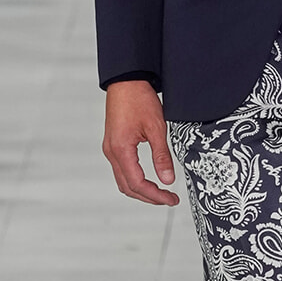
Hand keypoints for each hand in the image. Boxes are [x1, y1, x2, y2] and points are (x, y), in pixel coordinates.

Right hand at [102, 79, 178, 205]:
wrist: (126, 81)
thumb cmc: (139, 99)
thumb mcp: (156, 128)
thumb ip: (162, 156)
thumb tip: (168, 179)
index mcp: (121, 149)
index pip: (137, 184)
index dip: (155, 195)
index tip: (171, 199)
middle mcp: (112, 152)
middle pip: (128, 187)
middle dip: (149, 197)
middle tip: (168, 199)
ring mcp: (110, 148)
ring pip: (123, 180)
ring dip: (141, 190)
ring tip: (161, 193)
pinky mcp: (113, 144)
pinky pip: (122, 170)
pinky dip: (135, 179)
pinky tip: (148, 179)